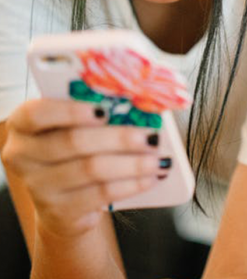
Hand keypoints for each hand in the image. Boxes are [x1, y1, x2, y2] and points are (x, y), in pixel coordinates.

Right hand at [1, 98, 163, 237]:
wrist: (63, 197)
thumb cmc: (74, 146)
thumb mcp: (74, 124)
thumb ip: (94, 109)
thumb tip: (136, 101)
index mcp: (23, 124)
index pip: (37, 114)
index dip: (71, 111)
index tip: (104, 110)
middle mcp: (23, 155)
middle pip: (73, 142)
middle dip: (118, 138)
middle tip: (150, 136)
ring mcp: (39, 186)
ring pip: (91, 169)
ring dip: (132, 164)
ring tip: (157, 158)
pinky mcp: (58, 211)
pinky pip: (100, 194)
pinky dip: (131, 184)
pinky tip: (150, 177)